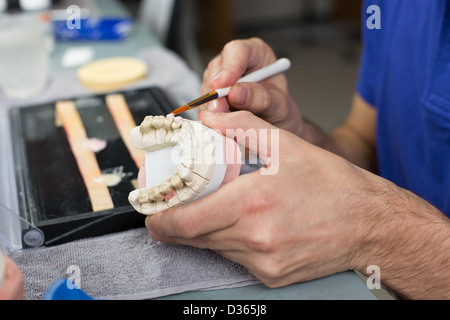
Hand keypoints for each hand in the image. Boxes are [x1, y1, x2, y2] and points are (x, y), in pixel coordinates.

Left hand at [145, 110, 383, 286]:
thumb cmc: (331, 184)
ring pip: (214, 249)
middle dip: (176, 227)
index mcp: (253, 202)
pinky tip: (241, 228)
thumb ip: (243, 126)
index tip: (151, 216)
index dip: (161, 221)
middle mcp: (255, 238)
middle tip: (170, 213)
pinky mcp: (272, 277)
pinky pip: (236, 261)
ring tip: (208, 214)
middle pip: (194, 239)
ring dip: (204, 233)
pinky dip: (229, 244)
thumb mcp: (286, 144)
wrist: (368, 223)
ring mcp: (263, 262)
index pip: (187, 221)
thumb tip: (210, 117)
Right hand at [201, 38, 303, 136]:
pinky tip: (219, 124)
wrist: (275, 126)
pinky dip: (210, 115)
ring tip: (223, 121)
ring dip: (212, 106)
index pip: (238, 50)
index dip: (229, 67)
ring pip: (206, 87)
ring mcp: (220, 79)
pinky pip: (204, 104)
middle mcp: (235, 63)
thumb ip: (261, 98)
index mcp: (256, 54)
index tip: (222, 85)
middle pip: (216, 68)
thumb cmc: (280, 110)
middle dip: (216, 92)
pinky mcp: (211, 96)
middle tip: (219, 110)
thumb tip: (236, 93)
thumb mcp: (279, 105)